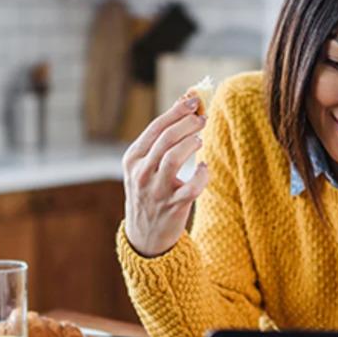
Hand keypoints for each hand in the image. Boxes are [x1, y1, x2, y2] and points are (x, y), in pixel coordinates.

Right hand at [122, 96, 210, 256]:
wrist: (145, 236)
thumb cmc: (150, 191)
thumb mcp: (146, 165)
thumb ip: (162, 138)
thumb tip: (185, 101)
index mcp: (133, 158)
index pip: (155, 128)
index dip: (177, 111)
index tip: (194, 100)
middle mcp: (141, 173)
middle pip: (166, 139)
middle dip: (188, 124)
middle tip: (203, 118)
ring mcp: (156, 191)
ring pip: (174, 158)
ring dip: (191, 143)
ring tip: (200, 140)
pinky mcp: (173, 207)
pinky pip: (191, 188)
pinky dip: (202, 175)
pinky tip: (204, 168)